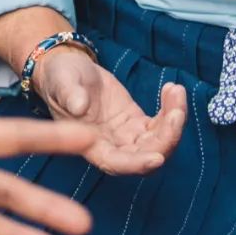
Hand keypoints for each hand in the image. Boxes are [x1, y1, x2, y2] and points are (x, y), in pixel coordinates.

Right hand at [35, 47, 186, 175]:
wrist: (67, 70)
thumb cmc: (59, 79)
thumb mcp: (61, 82)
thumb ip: (69, 95)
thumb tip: (80, 106)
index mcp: (91, 145)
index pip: (117, 164)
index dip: (138, 164)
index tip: (158, 157)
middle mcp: (112, 146)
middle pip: (147, 156)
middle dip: (167, 139)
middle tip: (176, 112)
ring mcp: (126, 136)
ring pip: (159, 141)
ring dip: (174, 121)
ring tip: (176, 91)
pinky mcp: (136, 122)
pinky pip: (161, 124)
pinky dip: (172, 109)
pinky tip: (172, 89)